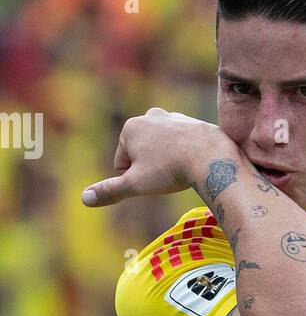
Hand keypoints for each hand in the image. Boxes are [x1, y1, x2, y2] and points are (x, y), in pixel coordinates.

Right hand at [81, 109, 232, 206]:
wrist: (212, 157)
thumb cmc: (170, 170)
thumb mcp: (135, 184)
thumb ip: (110, 190)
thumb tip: (84, 199)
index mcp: (130, 127)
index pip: (122, 164)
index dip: (136, 179)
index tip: (153, 177)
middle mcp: (149, 116)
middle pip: (142, 154)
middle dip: (152, 167)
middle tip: (168, 172)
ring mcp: (172, 117)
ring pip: (163, 150)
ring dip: (169, 162)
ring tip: (182, 166)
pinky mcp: (193, 123)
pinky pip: (183, 146)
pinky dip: (186, 155)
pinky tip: (195, 161)